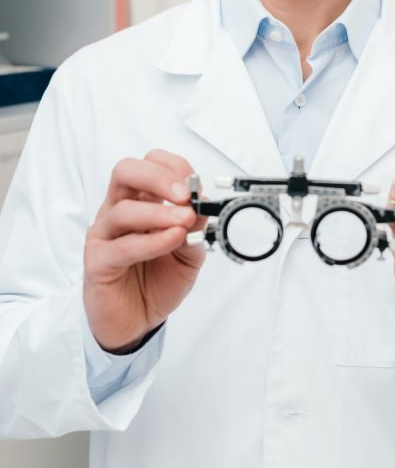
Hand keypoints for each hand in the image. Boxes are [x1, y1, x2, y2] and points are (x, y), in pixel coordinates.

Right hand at [83, 149, 205, 351]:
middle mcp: (118, 211)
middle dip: (159, 177)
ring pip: (123, 209)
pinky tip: (172, 240)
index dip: (174, 168)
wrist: (137, 323)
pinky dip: (151, 241)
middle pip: (126, 172)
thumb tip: (204, 205)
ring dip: (159, 213)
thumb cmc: (157, 282)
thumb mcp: (188, 252)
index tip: (196, 184)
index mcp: (139, 201)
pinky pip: (122, 246)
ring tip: (184, 221)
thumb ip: (195, 229)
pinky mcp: (97, 262)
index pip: (149, 165)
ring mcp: (104, 235)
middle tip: (185, 194)